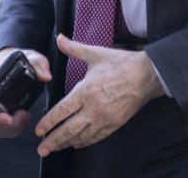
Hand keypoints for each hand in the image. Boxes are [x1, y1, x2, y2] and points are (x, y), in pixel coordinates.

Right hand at [0, 47, 51, 137]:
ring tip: (25, 115)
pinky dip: (12, 129)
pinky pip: (0, 129)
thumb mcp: (30, 58)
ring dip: (12, 129)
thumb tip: (46, 77)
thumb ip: (39, 64)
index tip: (10, 119)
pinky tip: (22, 119)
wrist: (6, 62)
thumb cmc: (16, 60)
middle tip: (25, 115)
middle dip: (11, 125)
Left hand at [35, 34, 163, 156]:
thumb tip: (59, 38)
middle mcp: (94, 107)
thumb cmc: (122, 64)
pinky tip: (77, 143)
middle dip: (54, 140)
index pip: (63, 111)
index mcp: (87, 90)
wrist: (148, 75)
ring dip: (67, 143)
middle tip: (42, 148)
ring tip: (56, 148)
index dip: (49, 122)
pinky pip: (97, 137)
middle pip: (69, 129)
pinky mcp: (115, 123)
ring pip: (82, 136)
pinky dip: (85, 142)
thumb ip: (74, 48)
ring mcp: (105, 118)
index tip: (39, 129)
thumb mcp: (96, 53)